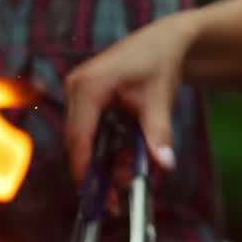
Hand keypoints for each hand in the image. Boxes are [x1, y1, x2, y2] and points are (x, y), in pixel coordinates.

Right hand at [64, 16, 192, 181]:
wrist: (164, 42)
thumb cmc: (160, 63)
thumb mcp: (160, 99)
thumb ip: (158, 133)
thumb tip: (164, 164)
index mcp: (88, 86)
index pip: (79, 137)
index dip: (84, 170)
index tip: (93, 195)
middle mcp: (77, 89)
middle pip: (79, 144)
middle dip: (98, 173)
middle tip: (116, 200)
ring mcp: (80, 95)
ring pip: (86, 142)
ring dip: (107, 162)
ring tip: (134, 171)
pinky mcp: (88, 102)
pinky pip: (94, 134)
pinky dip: (110, 150)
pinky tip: (131, 157)